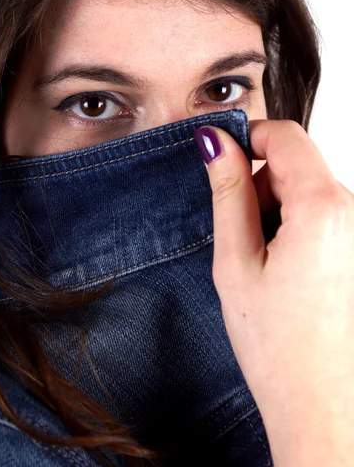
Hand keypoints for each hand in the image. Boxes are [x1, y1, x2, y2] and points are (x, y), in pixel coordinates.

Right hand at [194, 119, 353, 466]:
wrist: (323, 406)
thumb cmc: (280, 347)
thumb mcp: (236, 262)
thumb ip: (227, 193)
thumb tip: (216, 145)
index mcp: (323, 209)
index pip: (285, 135)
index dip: (247, 138)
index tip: (221, 157)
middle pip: (297, 162)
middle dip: (261, 183)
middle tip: (241, 234)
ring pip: (309, 188)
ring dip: (278, 207)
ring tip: (264, 260)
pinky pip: (324, 213)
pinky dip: (298, 225)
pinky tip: (286, 268)